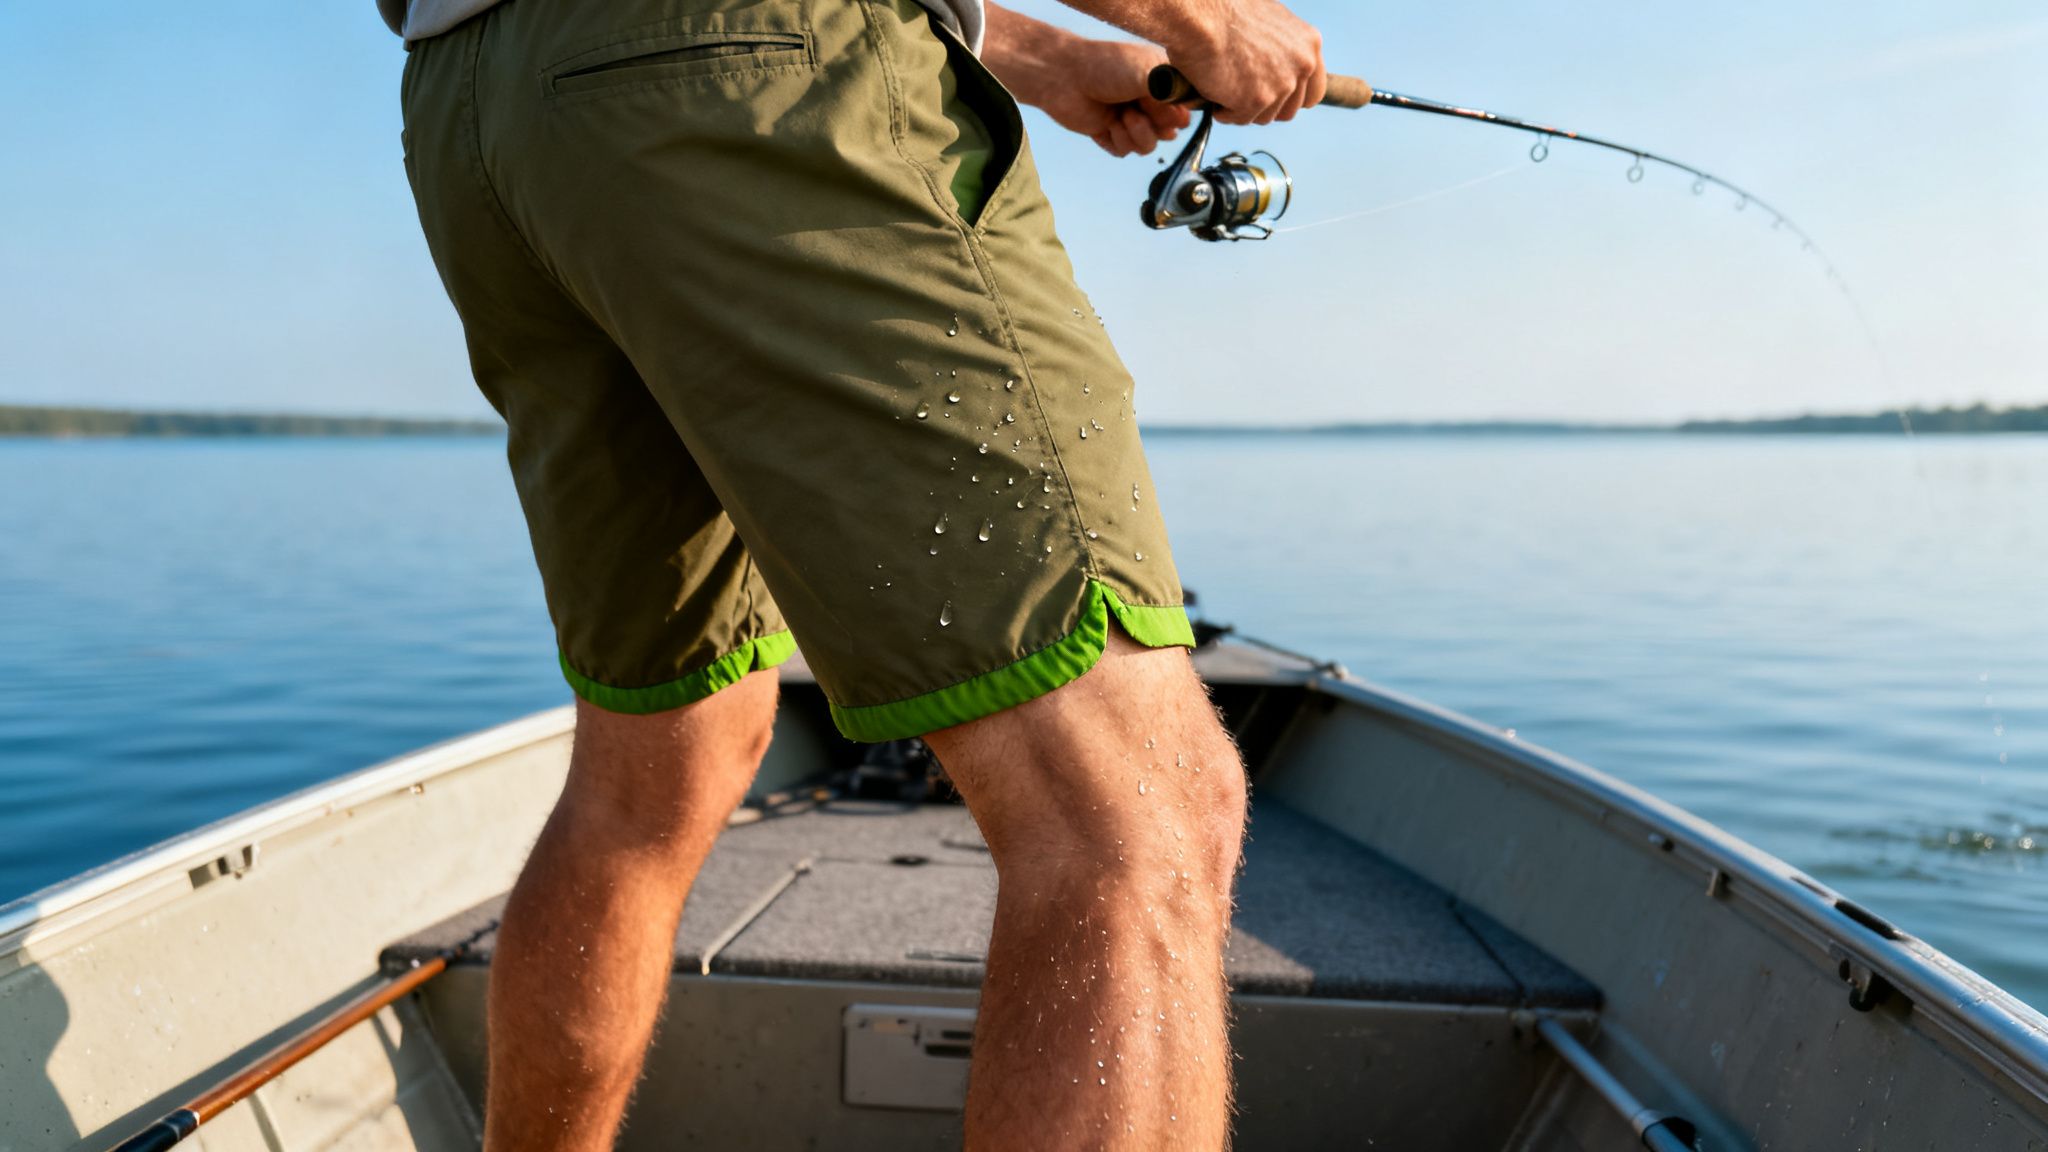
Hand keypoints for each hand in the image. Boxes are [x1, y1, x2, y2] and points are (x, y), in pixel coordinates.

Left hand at [1031, 39, 1192, 156]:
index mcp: (1162, 82)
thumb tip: (1184, 118)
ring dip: (1136, 133)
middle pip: (1170, 132)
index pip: (1186, 109)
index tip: (1167, 109)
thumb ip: (1171, 94)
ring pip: (1149, 146)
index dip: (1178, 115)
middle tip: (1138, 109)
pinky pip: (1126, 151)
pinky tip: (1106, 123)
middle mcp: (1149, 101)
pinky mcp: (1111, 133)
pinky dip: (1117, 140)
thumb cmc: (1105, 67)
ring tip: (1121, 116)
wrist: (1064, 78)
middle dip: (1155, 125)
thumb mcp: (1146, 73)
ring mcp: (1130, 118)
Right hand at [1163, 0, 1325, 125]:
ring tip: (1225, 86)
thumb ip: (1284, 50)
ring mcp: (1281, 84)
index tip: (1274, 98)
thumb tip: (1276, 70)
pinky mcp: (1257, 100)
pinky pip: (1240, 119)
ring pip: (1264, 117)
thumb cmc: (1226, 12)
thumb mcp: (1271, 23)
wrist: (1202, 16)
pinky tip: (1215, 90)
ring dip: (1243, 109)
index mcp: (1309, 44)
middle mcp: (1302, 65)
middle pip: (1289, 111)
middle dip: (1265, 107)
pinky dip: (1225, 111)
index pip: (1314, 93)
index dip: (1291, 99)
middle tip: (1242, 93)